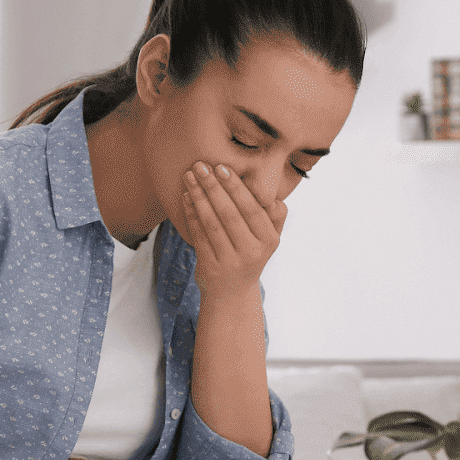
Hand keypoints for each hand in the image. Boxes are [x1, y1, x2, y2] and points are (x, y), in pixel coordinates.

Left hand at [181, 161, 286, 302]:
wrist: (233, 294)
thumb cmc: (250, 255)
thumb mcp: (269, 239)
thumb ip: (274, 216)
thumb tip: (272, 193)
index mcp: (269, 240)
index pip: (251, 208)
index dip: (235, 187)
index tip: (221, 167)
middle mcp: (252, 252)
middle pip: (230, 213)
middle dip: (213, 187)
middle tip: (200, 165)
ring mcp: (231, 262)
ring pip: (212, 223)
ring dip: (199, 197)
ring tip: (189, 177)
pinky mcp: (211, 268)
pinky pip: (199, 235)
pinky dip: (192, 214)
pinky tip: (186, 197)